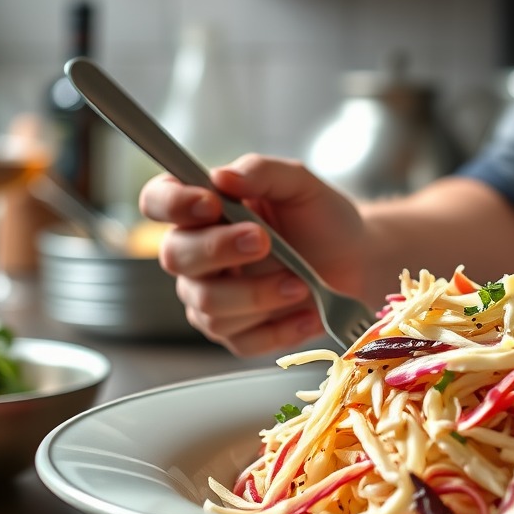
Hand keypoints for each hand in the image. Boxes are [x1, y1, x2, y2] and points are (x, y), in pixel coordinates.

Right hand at [139, 154, 369, 355]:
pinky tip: (308, 313)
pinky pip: (242, 340)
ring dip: (258, 295)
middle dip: (219, 250)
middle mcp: (195, 254)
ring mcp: (211, 297)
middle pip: (176, 257)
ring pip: (209, 306)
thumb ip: (263, 172)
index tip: (211, 203)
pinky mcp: (236, 334)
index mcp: (201, 209)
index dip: (172, 203)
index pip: (157, 201)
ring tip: (301, 283)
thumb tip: (223, 176)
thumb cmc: (321, 219)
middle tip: (264, 241)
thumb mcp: (299, 184)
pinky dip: (280, 329)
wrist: (356, 261)